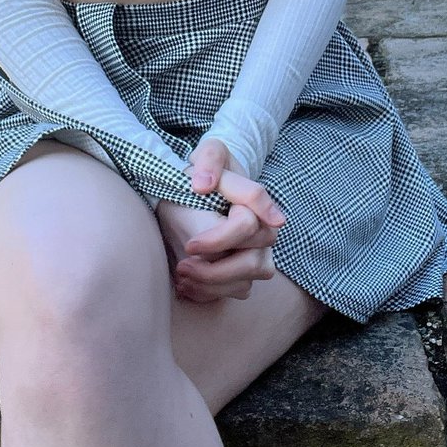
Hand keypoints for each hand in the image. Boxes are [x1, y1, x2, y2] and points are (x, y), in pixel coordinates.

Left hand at [156, 140, 285, 303]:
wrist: (199, 190)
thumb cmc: (205, 171)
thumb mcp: (207, 154)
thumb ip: (209, 160)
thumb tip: (204, 184)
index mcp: (255, 203)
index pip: (247, 227)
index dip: (217, 241)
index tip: (189, 244)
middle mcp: (264, 232)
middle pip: (252, 263)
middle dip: (213, 271)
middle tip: (182, 266)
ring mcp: (257, 254)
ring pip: (245, 284)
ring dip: (210, 286)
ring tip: (182, 274)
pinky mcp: (245, 272)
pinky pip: (235, 292)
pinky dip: (208, 293)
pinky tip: (186, 284)